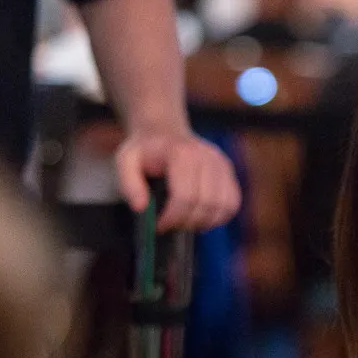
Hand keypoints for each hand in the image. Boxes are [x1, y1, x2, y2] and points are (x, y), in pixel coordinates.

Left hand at [115, 128, 240, 231]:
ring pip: (223, 207)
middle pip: (206, 205)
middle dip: (187, 222)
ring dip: (204, 222)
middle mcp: (208, 157)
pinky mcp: (229, 173)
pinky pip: (232, 204)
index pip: (186, 197)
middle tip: (171, 224)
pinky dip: (218, 216)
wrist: (163, 132)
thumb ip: (129, 185)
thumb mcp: (125, 161)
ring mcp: (222, 164)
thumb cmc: (144, 151)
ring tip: (186, 220)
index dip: (173, 218)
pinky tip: (200, 215)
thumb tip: (141, 208)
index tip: (160, 225)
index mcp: (182, 154)